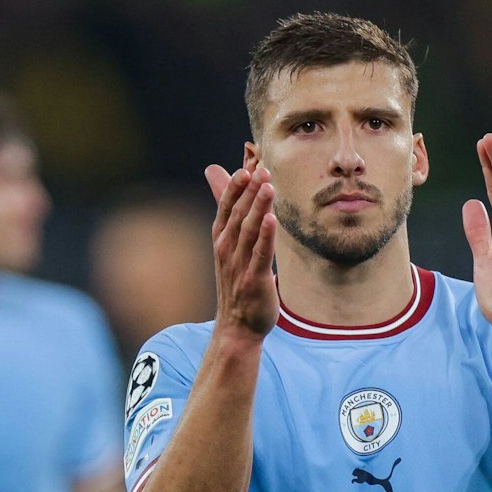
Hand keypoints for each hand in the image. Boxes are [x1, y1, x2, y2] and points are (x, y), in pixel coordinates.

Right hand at [204, 163, 278, 339]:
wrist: (236, 326)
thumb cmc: (236, 283)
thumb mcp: (229, 247)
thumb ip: (230, 214)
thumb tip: (219, 179)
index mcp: (221, 239)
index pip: (227, 206)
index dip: (236, 185)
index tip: (247, 165)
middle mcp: (227, 249)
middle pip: (238, 213)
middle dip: (249, 190)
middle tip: (262, 167)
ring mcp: (239, 265)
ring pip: (249, 229)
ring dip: (258, 206)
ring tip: (267, 184)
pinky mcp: (254, 280)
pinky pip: (260, 254)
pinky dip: (266, 235)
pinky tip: (272, 219)